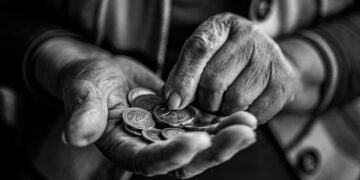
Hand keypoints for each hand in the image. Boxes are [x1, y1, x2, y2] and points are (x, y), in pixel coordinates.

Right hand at [58, 54, 255, 177]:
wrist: (106, 74)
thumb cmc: (89, 82)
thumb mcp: (83, 92)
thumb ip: (83, 113)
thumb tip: (75, 135)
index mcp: (125, 149)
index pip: (150, 162)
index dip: (173, 155)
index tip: (196, 141)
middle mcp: (150, 148)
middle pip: (185, 161)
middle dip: (215, 150)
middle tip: (242, 132)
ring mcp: (168, 136)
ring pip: (201, 146)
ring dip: (226, 137)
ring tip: (249, 123)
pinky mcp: (180, 122)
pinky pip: (204, 127)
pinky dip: (223, 124)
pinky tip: (244, 116)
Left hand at [165, 13, 299, 122]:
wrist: (267, 61)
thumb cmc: (227, 59)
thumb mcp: (203, 56)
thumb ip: (185, 74)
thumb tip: (174, 102)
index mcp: (223, 26)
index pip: (199, 49)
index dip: (184, 79)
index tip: (174, 102)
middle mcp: (250, 36)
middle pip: (214, 81)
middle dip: (205, 99)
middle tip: (208, 100)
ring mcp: (270, 57)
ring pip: (235, 99)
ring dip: (224, 110)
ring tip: (225, 101)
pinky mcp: (284, 82)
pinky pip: (255, 113)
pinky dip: (242, 116)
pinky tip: (242, 106)